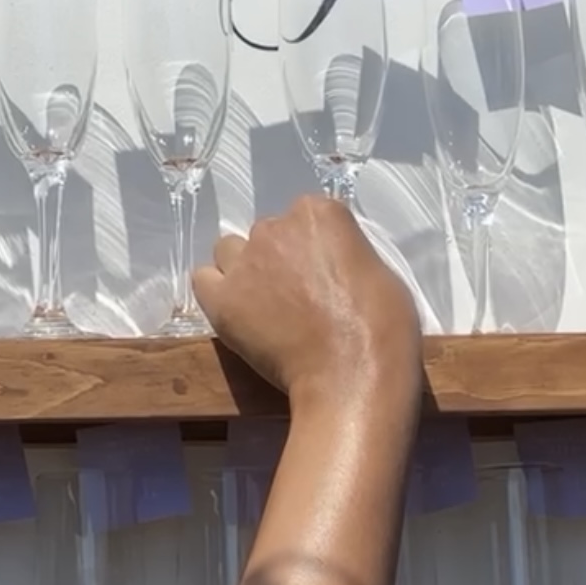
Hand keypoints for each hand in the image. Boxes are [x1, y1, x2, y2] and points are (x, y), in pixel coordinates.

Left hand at [193, 195, 421, 407]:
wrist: (352, 372)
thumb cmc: (382, 325)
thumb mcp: (377, 270)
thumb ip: (344, 255)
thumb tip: (332, 268)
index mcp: (320, 212)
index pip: (306, 217)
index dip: (314, 248)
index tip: (324, 274)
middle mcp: (276, 226)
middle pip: (269, 234)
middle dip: (279, 258)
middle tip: (297, 296)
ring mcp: (245, 261)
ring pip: (231, 251)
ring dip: (245, 270)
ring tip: (264, 305)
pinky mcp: (222, 298)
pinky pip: (203, 281)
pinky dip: (217, 292)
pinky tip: (236, 312)